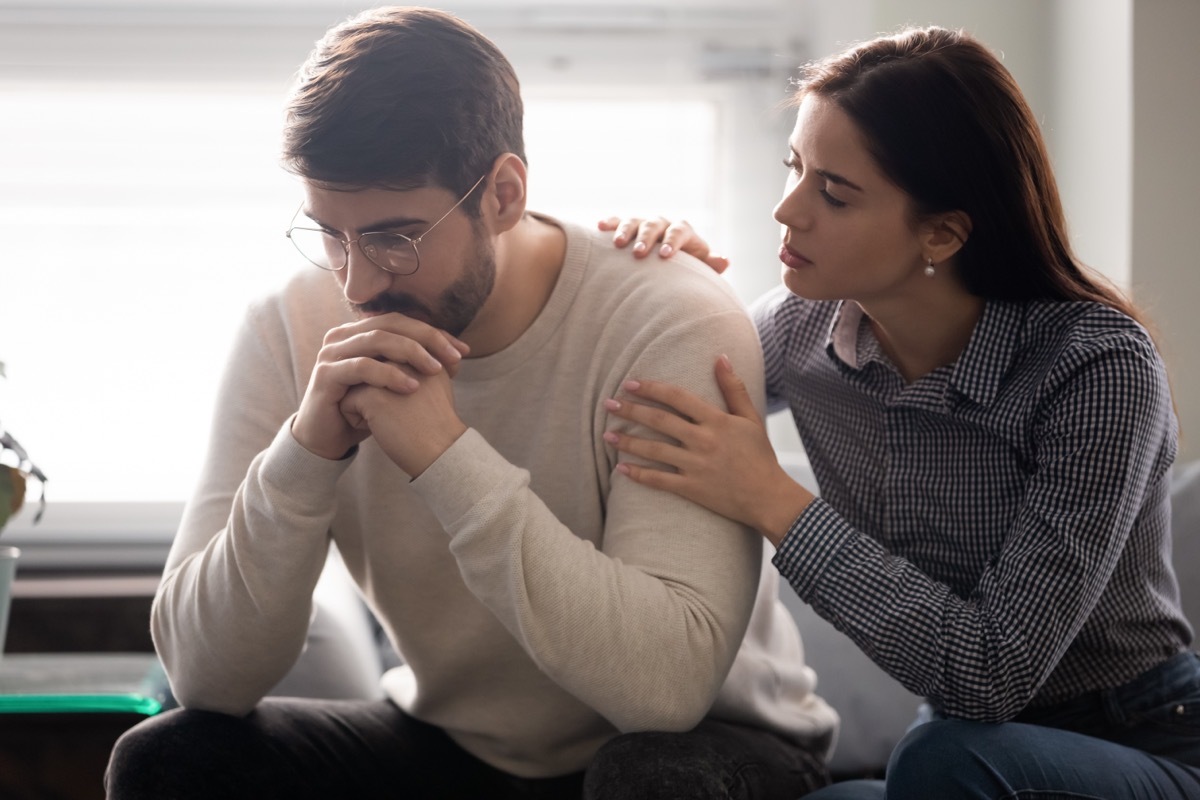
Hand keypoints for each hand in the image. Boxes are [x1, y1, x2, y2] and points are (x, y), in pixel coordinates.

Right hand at [292, 314, 468, 460]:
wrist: (329, 438)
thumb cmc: (365, 410)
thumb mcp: (394, 384)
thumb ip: (416, 365)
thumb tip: (456, 355)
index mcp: (360, 332)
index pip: (403, 322)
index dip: (434, 333)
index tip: (463, 351)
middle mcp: (343, 336)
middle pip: (391, 324)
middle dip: (427, 339)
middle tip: (454, 357)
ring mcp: (332, 353)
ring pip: (377, 340)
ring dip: (410, 353)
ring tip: (436, 370)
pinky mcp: (326, 375)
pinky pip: (361, 367)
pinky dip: (389, 375)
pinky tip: (411, 387)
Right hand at [597, 216, 729, 273]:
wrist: (667, 265)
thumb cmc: (684, 271)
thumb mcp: (698, 269)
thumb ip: (709, 265)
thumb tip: (724, 261)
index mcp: (682, 232)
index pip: (680, 231)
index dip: (672, 241)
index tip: (665, 256)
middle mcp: (663, 225)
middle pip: (655, 224)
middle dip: (647, 237)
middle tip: (638, 252)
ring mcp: (644, 224)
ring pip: (635, 221)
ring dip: (626, 230)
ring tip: (618, 244)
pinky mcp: (627, 228)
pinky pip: (617, 221)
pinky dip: (610, 223)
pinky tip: (600, 226)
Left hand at [602, 356, 812, 545]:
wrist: (768, 497)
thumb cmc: (760, 456)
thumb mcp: (750, 418)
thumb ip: (733, 388)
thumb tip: (721, 357)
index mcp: (716, 421)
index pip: (677, 398)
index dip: (652, 389)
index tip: (630, 384)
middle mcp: (703, 441)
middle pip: (660, 421)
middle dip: (631, 411)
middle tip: (608, 404)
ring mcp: (696, 466)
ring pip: (654, 450)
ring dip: (628, 442)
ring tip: (607, 434)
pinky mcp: (692, 488)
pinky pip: (660, 480)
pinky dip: (638, 475)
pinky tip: (620, 469)